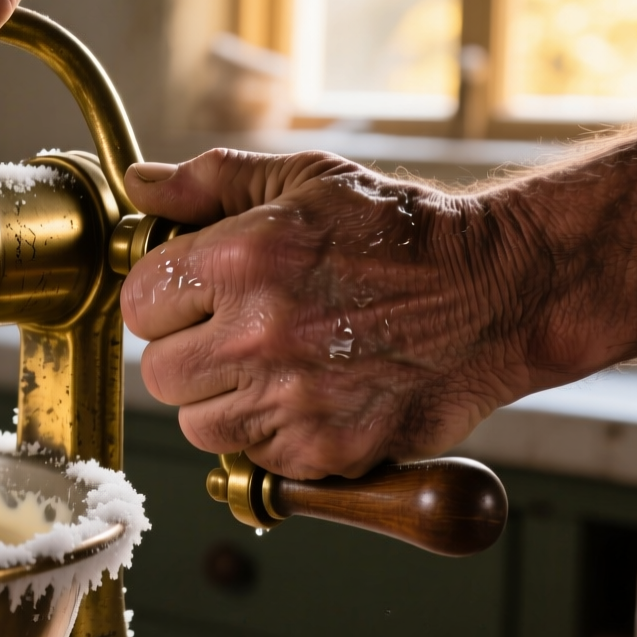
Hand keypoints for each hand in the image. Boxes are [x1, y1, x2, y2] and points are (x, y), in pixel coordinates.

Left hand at [119, 149, 538, 479]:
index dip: (163, 299)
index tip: (191, 298)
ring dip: (223, 401)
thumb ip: (209, 182)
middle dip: (188, 353)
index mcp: (243, 259)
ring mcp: (293, 399)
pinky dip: (271, 436)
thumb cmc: (400, 234)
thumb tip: (140, 186)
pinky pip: (256, 457)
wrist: (497, 292)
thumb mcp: (304, 179)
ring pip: (199, 424)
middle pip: (161, 372)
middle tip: (232, 335)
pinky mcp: (325, 449)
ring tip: (271, 367)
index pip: (139, 302)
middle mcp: (260, 333)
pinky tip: (308, 396)